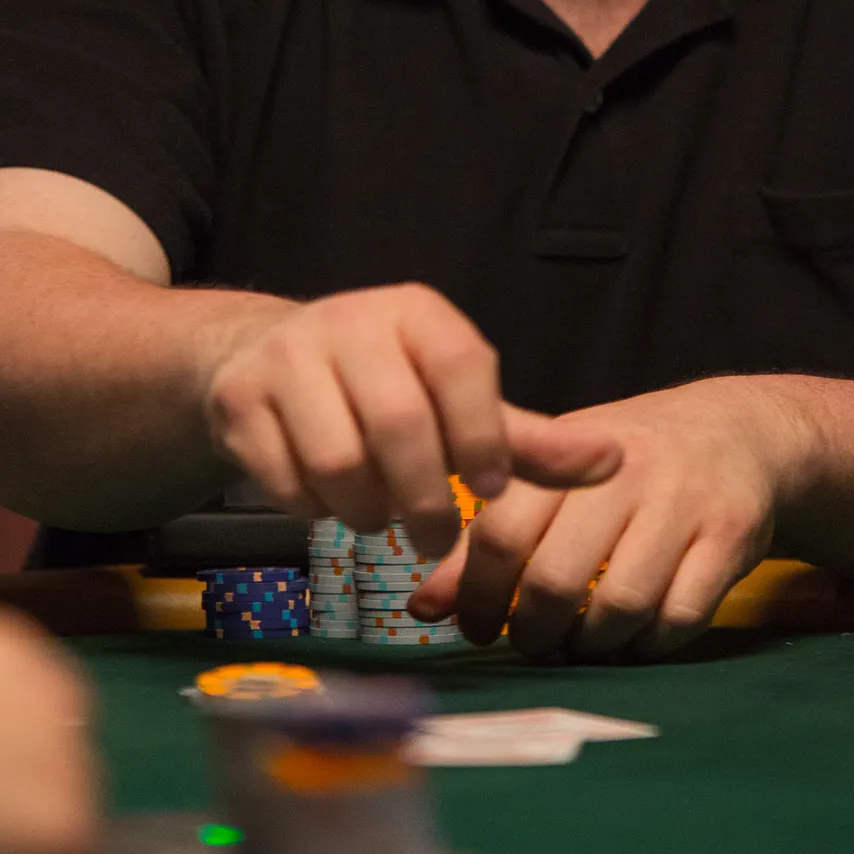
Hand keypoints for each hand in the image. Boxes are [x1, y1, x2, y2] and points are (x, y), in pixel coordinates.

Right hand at [203, 282, 622, 555]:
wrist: (261, 361)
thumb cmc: (386, 388)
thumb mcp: (459, 404)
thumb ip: (531, 442)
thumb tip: (616, 461)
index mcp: (416, 313)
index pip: (461, 366)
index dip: (480, 435)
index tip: (490, 489)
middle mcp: (350, 321)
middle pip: (399, 424)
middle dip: (424, 499)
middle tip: (436, 540)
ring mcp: (287, 357)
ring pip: (338, 460)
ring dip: (366, 510)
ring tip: (379, 516)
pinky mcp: (237, 399)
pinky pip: (284, 479)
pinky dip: (313, 508)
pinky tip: (327, 499)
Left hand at [409, 377, 791, 660]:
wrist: (737, 432)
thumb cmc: (624, 464)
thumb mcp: (556, 480)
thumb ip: (492, 537)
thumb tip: (424, 609)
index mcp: (567, 458)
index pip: (502, 533)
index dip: (477, 594)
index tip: (473, 627)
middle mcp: (624, 473)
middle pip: (556, 578)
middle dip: (533, 632)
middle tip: (531, 643)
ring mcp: (683, 503)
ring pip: (621, 605)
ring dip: (592, 645)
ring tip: (582, 642)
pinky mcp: (732, 535)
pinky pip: (681, 616)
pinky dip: (651, 644)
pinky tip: (637, 636)